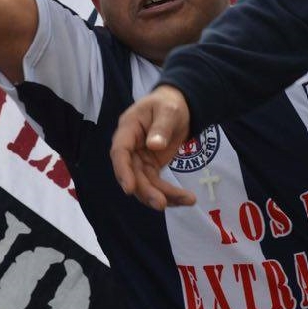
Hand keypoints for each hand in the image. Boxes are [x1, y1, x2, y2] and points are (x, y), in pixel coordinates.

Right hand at [110, 85, 195, 210]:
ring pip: (145, 184)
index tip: (129, 189)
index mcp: (128, 129)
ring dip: (163, 195)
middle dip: (147, 191)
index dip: (123, 171)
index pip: (120, 152)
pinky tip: (186, 199)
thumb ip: (162, 127)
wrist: (178, 106)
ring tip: (187, 200)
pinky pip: (156, 184)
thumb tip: (154, 145)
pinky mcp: (151, 167)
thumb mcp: (169, 111)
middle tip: (163, 204)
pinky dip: (170, 193)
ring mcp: (140, 159)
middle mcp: (131, 147)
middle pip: (133, 174)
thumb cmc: (169, 104)